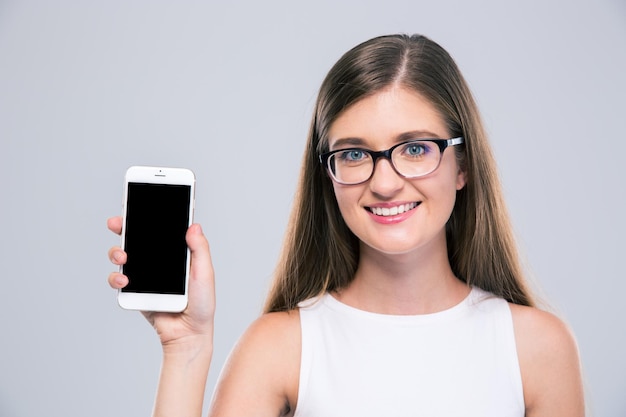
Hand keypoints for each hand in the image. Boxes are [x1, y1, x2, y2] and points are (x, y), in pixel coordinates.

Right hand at [107, 216, 215, 347]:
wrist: (189, 334)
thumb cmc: (202, 304)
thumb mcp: (205, 274)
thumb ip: (200, 250)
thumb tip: (194, 225)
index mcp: (175, 252)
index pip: (160, 229)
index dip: (148, 215)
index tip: (138, 202)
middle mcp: (158, 260)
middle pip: (136, 238)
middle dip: (123, 227)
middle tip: (117, 223)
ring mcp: (144, 275)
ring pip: (122, 255)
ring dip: (116, 251)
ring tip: (122, 256)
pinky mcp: (135, 290)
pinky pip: (119, 279)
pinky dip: (116, 276)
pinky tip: (124, 278)